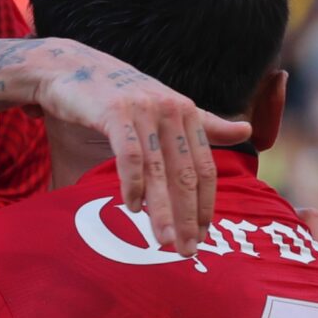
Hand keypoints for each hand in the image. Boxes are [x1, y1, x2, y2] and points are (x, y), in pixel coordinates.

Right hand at [32, 44, 248, 251]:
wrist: (71, 67)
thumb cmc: (118, 94)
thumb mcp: (165, 107)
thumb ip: (206, 124)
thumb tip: (247, 130)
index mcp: (186, 112)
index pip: (203, 168)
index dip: (205, 204)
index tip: (203, 235)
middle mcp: (170, 109)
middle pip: (184, 174)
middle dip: (188, 216)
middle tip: (187, 250)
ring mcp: (144, 109)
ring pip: (158, 170)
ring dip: (162, 210)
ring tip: (164, 241)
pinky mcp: (115, 112)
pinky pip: (129, 155)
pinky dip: (132, 184)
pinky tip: (132, 208)